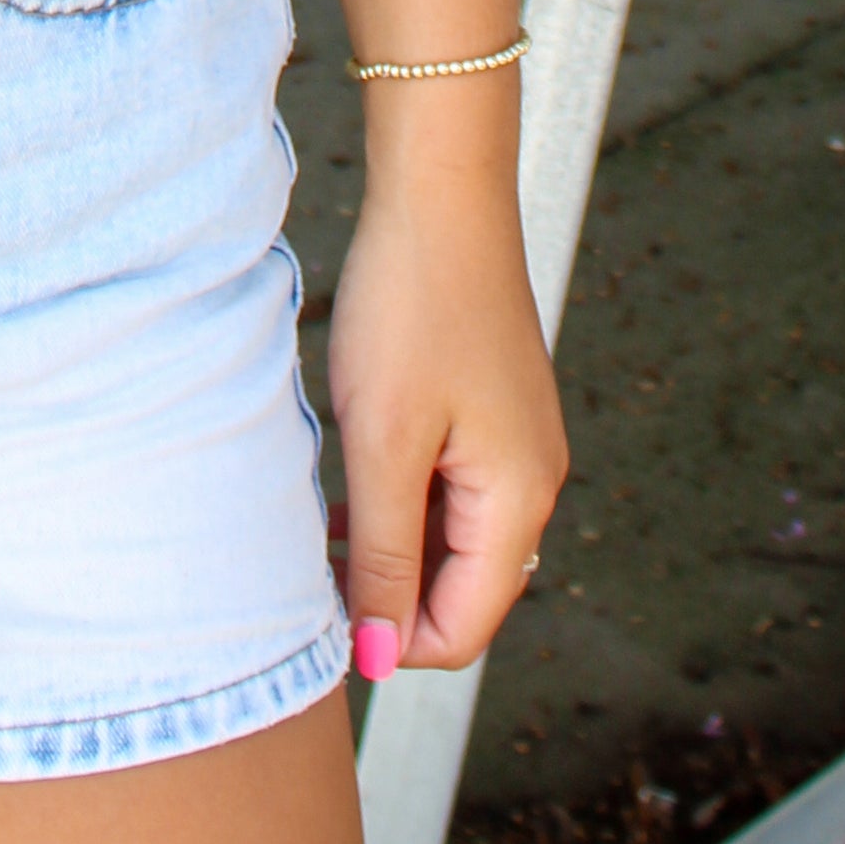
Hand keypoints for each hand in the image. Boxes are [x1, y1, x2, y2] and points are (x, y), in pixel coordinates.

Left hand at [325, 161, 564, 681]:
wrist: (441, 190)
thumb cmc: (411, 306)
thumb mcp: (383, 442)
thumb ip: (384, 555)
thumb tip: (380, 654)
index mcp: (518, 500)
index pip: (462, 629)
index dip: (390, 641)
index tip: (319, 612)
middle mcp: (533, 482)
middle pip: (461, 591)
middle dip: (388, 595)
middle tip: (311, 559)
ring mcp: (516, 445)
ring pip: (450, 542)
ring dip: (388, 548)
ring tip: (321, 518)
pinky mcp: (492, 414)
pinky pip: (449, 492)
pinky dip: (400, 502)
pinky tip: (347, 480)